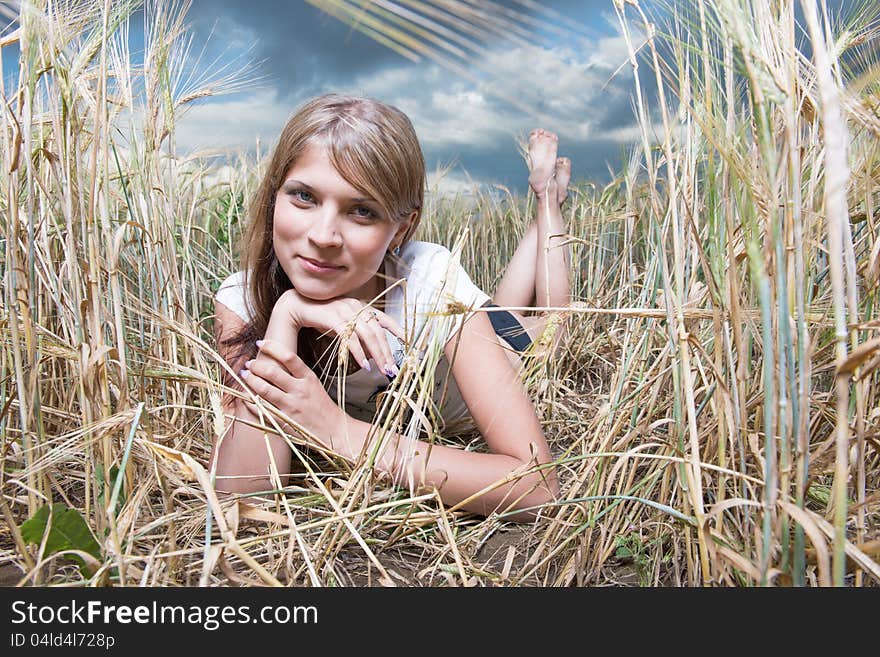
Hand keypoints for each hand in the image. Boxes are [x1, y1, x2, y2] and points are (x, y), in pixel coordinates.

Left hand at [240, 338, 345, 447]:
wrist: (335, 430)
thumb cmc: (322, 406)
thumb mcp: (314, 384)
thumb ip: (297, 373)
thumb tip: (276, 361)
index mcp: (309, 378)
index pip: (288, 357)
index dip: (271, 347)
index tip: (260, 343)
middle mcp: (299, 390)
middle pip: (272, 372)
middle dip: (256, 365)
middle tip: (249, 363)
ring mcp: (291, 406)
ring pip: (264, 390)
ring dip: (250, 380)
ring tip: (244, 375)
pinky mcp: (284, 421)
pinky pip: (262, 410)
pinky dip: (250, 402)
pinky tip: (246, 397)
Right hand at [279, 288, 405, 375]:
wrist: (295, 306)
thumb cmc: (320, 317)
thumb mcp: (343, 323)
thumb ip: (357, 332)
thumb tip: (371, 348)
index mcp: (360, 306)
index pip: (383, 318)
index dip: (397, 329)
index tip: (408, 341)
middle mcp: (355, 306)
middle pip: (377, 331)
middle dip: (387, 352)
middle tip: (392, 369)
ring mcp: (344, 310)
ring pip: (367, 334)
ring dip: (377, 354)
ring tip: (382, 370)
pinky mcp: (333, 318)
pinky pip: (350, 337)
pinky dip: (358, 352)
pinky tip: (364, 364)